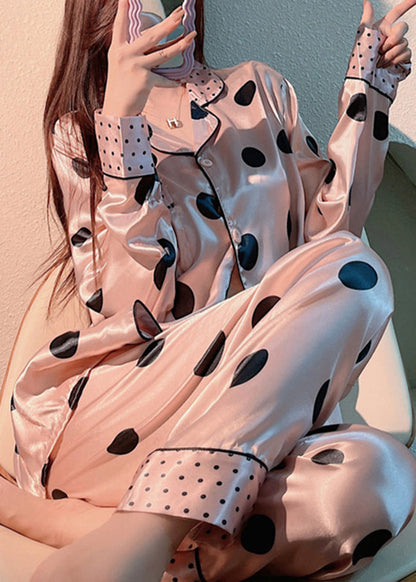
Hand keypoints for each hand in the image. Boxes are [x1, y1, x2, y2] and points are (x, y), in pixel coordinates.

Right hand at [103, 0, 196, 116]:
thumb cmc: (121, 86)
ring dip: (180, 46)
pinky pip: (163, 79)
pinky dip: (171, 82)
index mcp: (117, 49)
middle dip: (168, 24)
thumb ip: (133, 50)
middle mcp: (125, 55)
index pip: (120, 25)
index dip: (123, 10)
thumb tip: (152, 38)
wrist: (116, 109)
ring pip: (163, 54)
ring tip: (191, 37)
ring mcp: (135, 67)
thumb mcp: (120, 64)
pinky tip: (179, 82)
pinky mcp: (144, 81)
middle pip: (151, 36)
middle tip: (180, 15)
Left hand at [360, 0, 413, 67]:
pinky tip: (386, 66)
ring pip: (404, 43)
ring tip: (380, 62)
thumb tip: (366, 1)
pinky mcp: (401, 61)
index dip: (406, 5)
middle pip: (403, 27)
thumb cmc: (360, 62)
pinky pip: (407, 53)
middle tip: (382, 49)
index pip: (396, 13)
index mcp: (381, 29)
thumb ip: (367, 18)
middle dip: (394, 38)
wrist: (364, 82)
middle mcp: (389, 38)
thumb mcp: (361, 37)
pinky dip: (396, 60)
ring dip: (391, 53)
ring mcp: (396, 50)